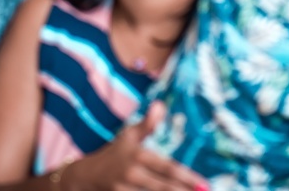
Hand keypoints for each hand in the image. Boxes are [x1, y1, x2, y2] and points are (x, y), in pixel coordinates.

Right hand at [64, 102, 205, 190]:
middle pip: (164, 188)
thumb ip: (147, 124)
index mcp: (137, 155)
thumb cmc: (113, 154)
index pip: (167, 168)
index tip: (204, 183)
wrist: (84, 177)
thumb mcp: (128, 136)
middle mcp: (131, 174)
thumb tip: (161, 104)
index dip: (187, 177)